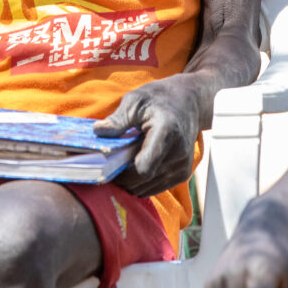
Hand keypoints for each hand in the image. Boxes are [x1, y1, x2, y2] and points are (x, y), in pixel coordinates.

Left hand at [94, 73, 200, 196]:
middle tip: (107, 166)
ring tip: (121, 163)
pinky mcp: (182, 174)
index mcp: (166, 132)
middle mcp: (178, 153)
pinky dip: (140, 183)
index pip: (143, 168)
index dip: (121, 173)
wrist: (189, 102)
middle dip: (122, 178)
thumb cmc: (158, 99)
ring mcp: (182, 166)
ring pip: (146, 189)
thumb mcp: (135, 100)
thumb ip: (118, 119)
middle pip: (142, 181)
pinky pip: (154, 188)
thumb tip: (97, 131)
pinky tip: (133, 166)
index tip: (105, 165)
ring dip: (130, 182)